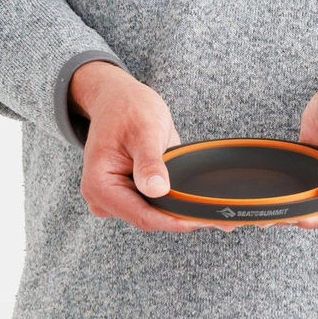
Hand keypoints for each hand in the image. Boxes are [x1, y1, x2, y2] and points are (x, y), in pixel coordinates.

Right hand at [69, 61, 236, 232]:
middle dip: (181, 216)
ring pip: (153, 213)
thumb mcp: (145, 131)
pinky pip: (153, 203)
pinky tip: (194, 200)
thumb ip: (150, 162)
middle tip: (217, 216)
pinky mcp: (128, 192)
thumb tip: (158, 190)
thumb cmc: (128, 108)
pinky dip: (173, 201)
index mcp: (100, 185)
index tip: (202, 220)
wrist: (119, 98)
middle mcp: (102, 198)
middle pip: (149, 218)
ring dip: (179, 210)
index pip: (143, 216)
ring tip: (210, 208)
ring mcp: (115, 197)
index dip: (175, 220)